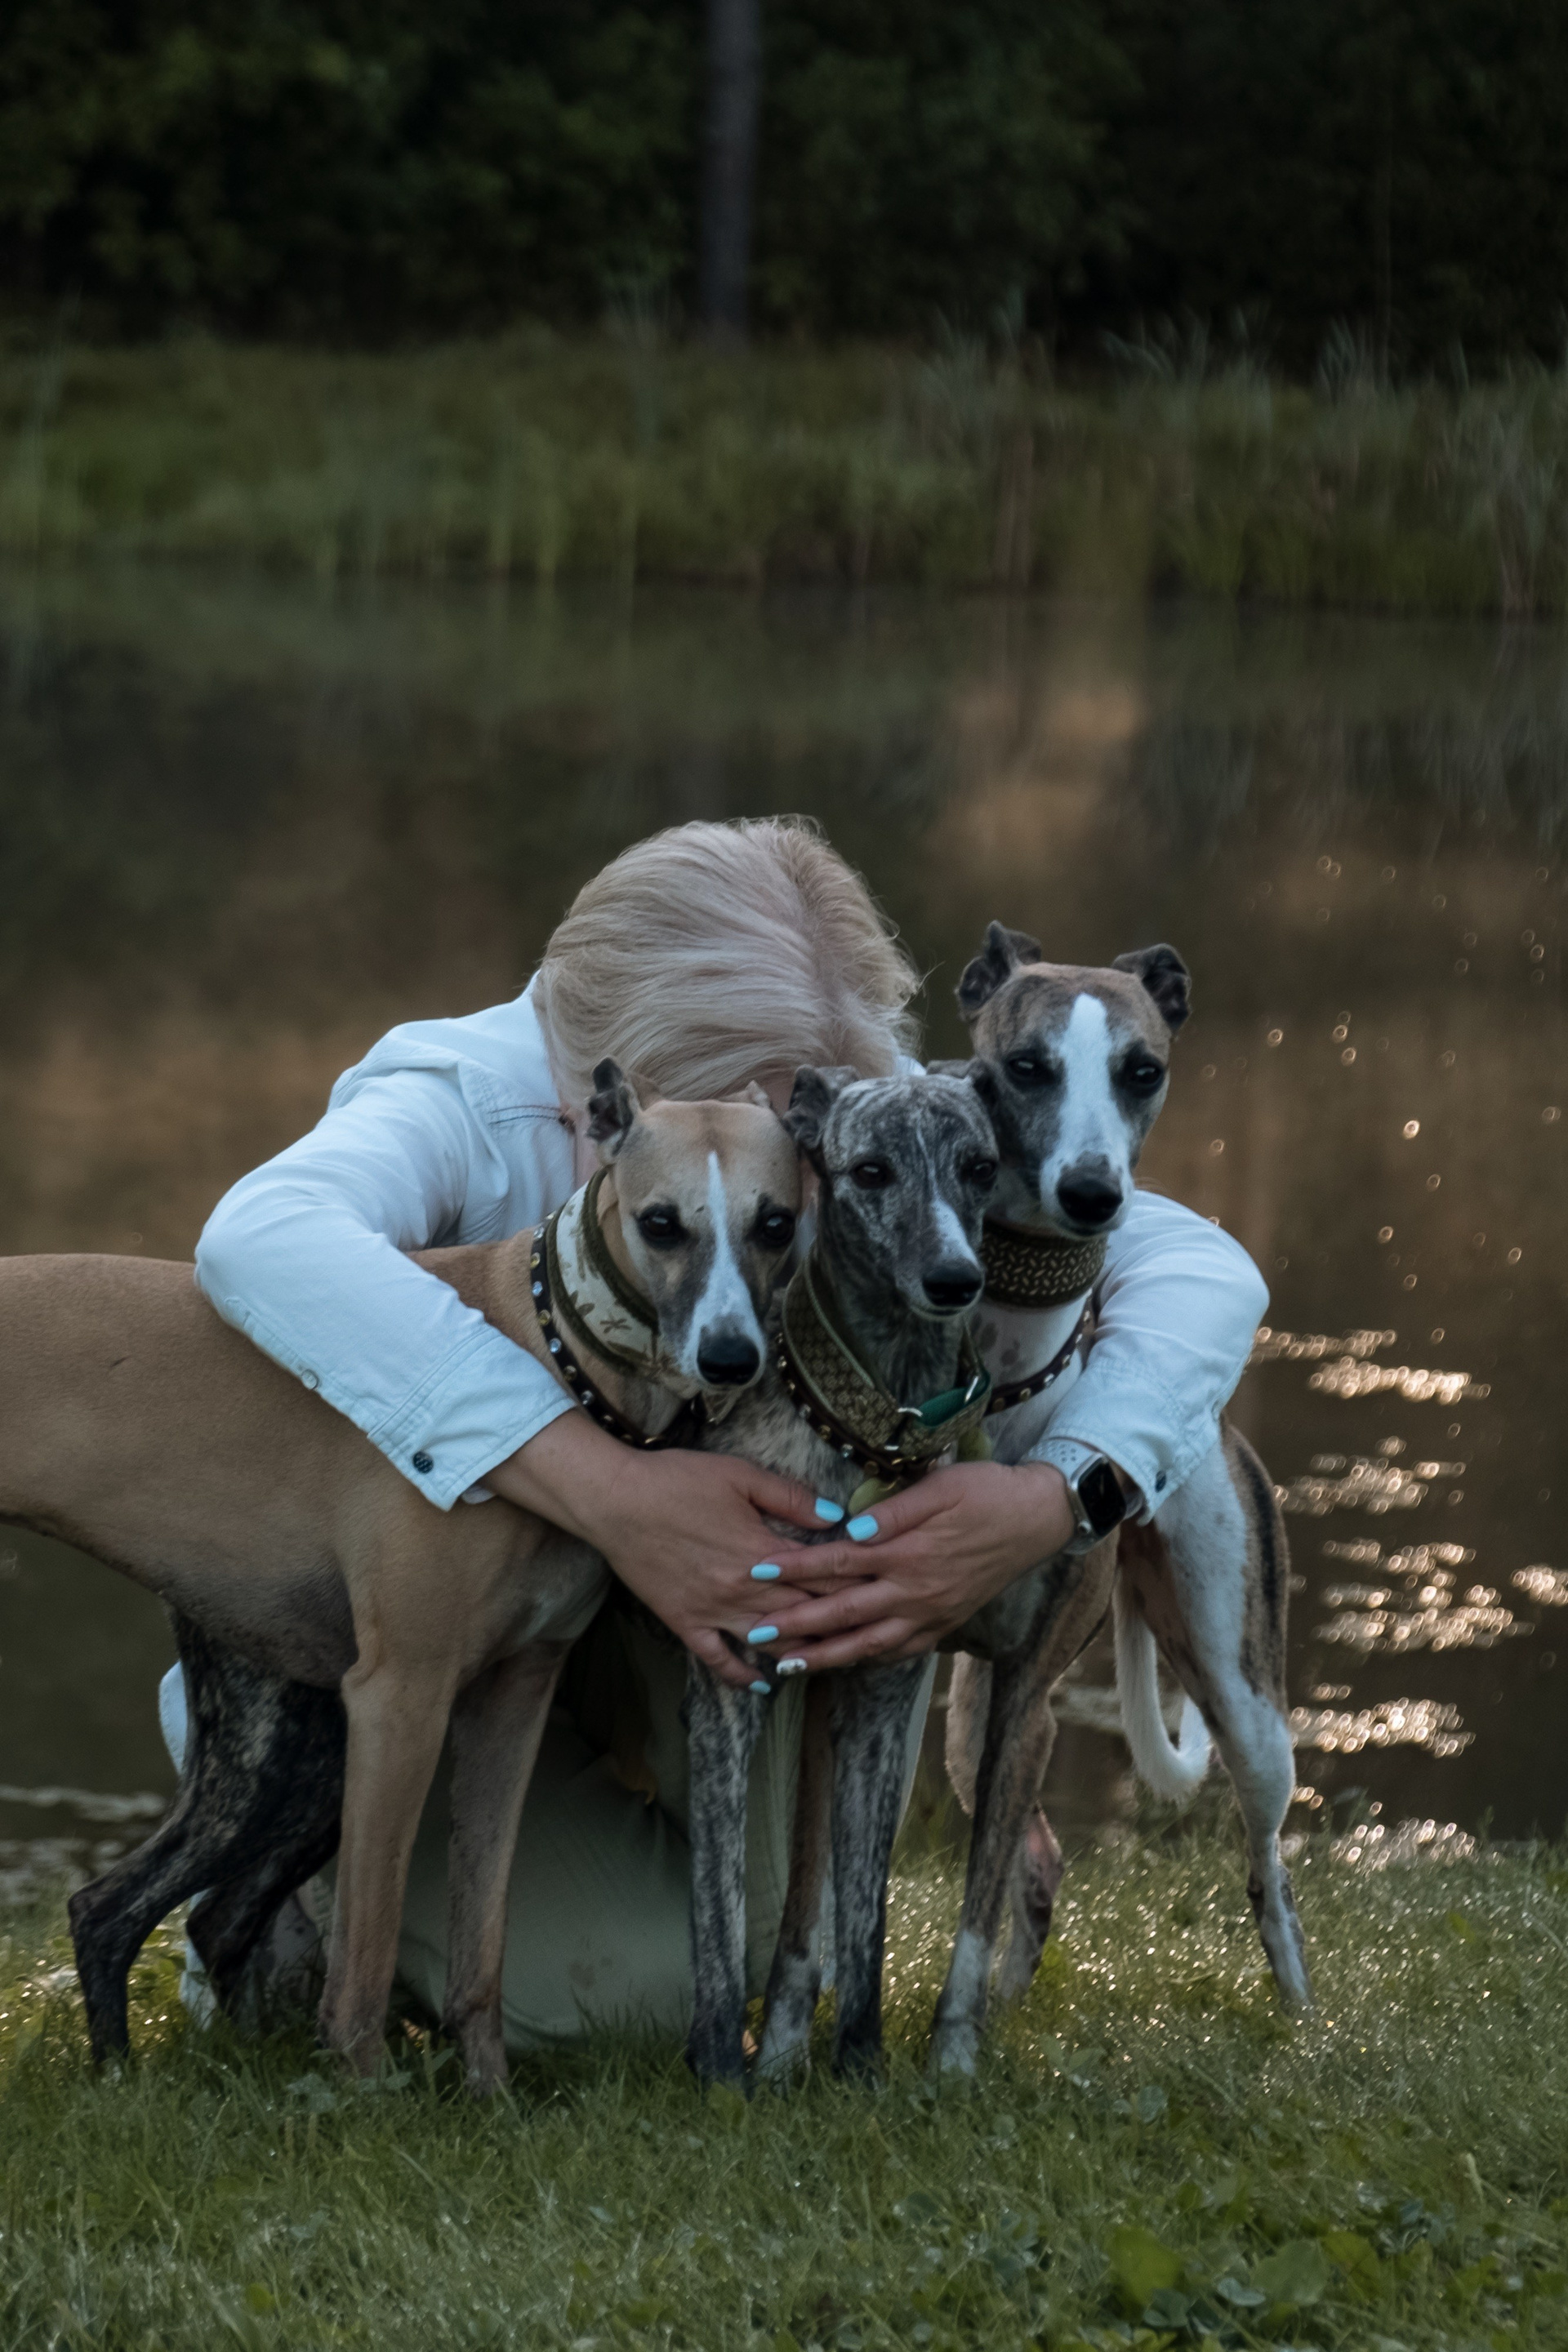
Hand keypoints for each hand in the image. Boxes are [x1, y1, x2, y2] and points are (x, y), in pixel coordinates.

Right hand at [486, 1413, 839, 1687]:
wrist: (615, 1500)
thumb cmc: (677, 1480)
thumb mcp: (741, 1476)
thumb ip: (791, 1499)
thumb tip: (837, 1517)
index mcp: (762, 1552)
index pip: (822, 1579)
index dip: (855, 1587)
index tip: (880, 1591)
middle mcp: (742, 1591)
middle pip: (804, 1615)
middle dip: (838, 1624)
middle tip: (869, 1632)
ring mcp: (713, 1612)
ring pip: (769, 1645)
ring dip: (800, 1654)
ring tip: (829, 1659)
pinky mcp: (685, 1622)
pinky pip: (717, 1659)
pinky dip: (740, 1676)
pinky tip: (761, 1686)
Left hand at [754, 1460, 1077, 1670]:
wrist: (1037, 1518)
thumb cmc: (986, 1492)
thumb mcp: (941, 1486)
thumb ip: (894, 1510)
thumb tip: (850, 1530)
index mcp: (909, 1553)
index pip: (839, 1565)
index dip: (795, 1569)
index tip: (757, 1572)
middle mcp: (916, 1592)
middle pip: (844, 1613)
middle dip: (796, 1626)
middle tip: (754, 1635)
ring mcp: (931, 1614)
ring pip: (869, 1644)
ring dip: (826, 1657)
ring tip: (787, 1666)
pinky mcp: (945, 1623)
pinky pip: (902, 1651)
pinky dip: (870, 1660)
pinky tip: (847, 1662)